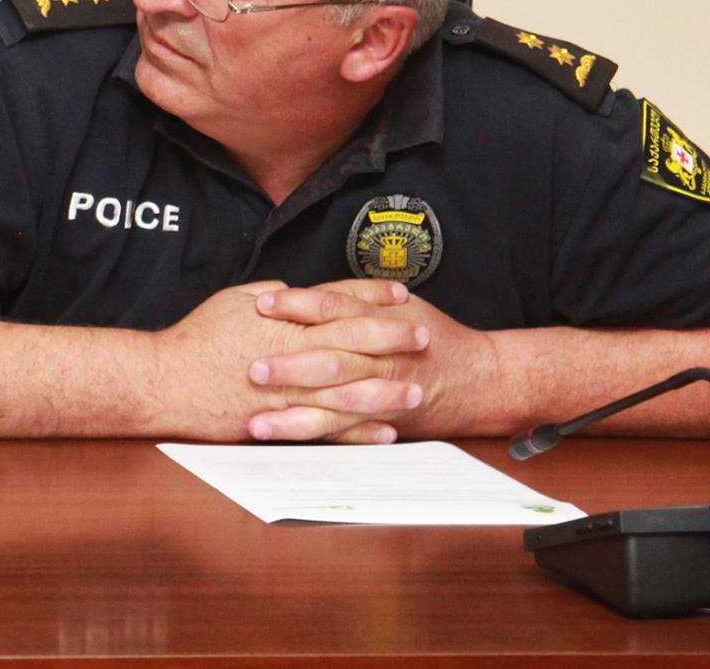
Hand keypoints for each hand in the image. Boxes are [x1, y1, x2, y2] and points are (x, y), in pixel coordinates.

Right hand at [154, 280, 427, 442]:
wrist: (166, 382)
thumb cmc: (197, 338)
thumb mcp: (233, 301)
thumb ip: (273, 297)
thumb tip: (300, 293)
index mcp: (283, 320)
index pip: (338, 302)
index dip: (372, 297)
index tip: (402, 295)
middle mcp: (292, 354)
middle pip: (353, 342)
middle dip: (392, 339)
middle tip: (425, 337)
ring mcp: (289, 392)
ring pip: (349, 390)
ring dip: (386, 390)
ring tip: (417, 390)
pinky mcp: (281, 422)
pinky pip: (329, 429)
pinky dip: (358, 432)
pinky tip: (385, 432)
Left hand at [251, 283, 498, 440]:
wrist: (477, 379)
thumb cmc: (430, 335)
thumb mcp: (396, 305)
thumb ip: (350, 297)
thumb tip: (296, 290)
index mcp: (380, 323)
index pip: (332, 307)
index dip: (297, 304)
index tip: (260, 303)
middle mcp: (379, 360)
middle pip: (331, 361)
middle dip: (291, 368)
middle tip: (253, 369)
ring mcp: (379, 396)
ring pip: (334, 407)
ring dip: (294, 418)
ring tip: (256, 423)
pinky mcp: (379, 423)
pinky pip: (346, 433)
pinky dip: (319, 437)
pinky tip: (288, 440)